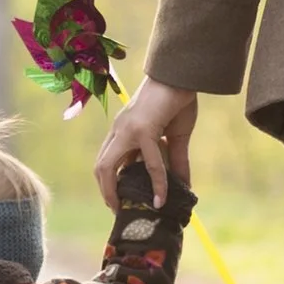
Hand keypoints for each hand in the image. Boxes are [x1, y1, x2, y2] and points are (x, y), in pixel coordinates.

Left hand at [92, 77, 197, 205]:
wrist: (182, 73)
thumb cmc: (177, 99)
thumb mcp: (176, 134)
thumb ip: (176, 159)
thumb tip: (183, 184)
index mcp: (123, 129)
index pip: (108, 159)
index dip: (109, 181)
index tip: (119, 198)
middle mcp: (120, 130)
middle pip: (100, 166)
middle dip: (105, 191)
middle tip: (118, 209)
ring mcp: (128, 129)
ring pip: (109, 166)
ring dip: (113, 192)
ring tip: (125, 209)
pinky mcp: (143, 130)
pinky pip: (149, 163)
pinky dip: (157, 184)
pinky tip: (163, 199)